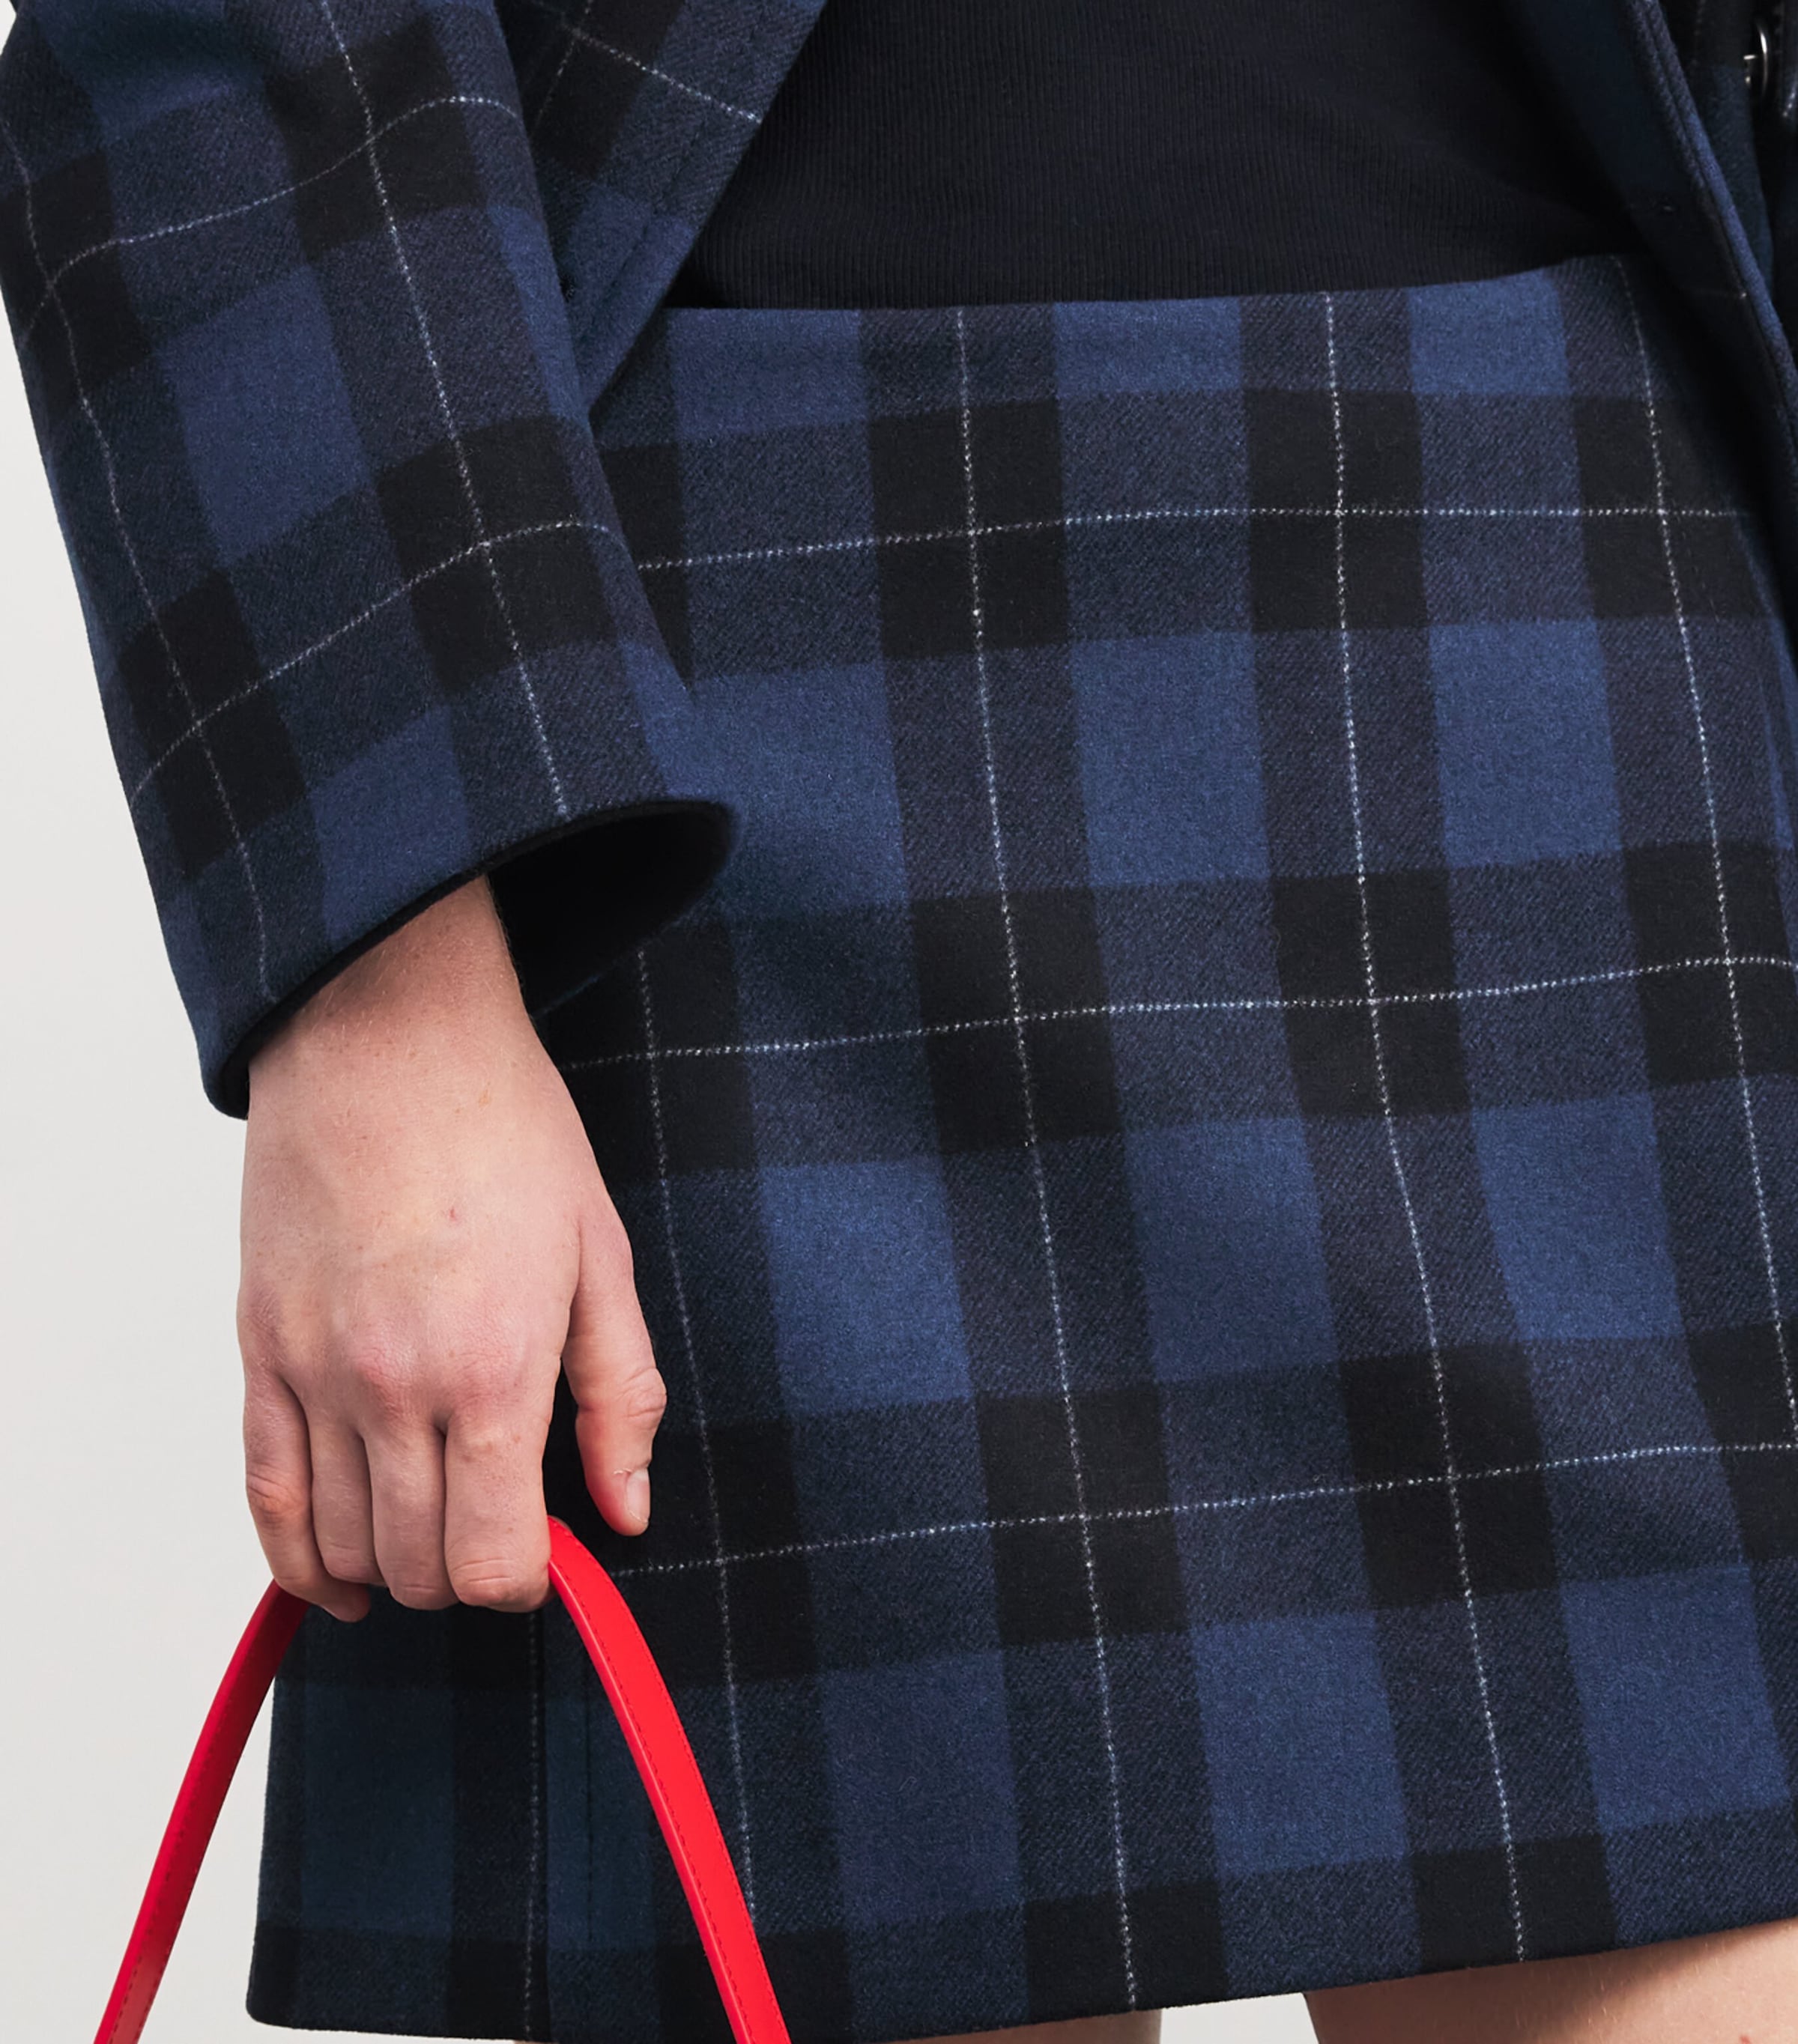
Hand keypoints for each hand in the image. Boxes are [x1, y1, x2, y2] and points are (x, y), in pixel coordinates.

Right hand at [237, 877, 661, 1620]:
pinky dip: (300, 1556)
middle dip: (467, 1576)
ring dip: (393, 1567)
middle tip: (497, 1526)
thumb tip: (627, 1511)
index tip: (547, 1546)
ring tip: (433, 1529)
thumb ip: (619, 1396)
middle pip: (420, 1567)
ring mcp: (314, 1374)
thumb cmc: (506, 1133)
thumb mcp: (602, 1258)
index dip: (528, 1577)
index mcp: (492, 1371)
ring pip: (342, 1545)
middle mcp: (392, 1389)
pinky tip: (337, 1573)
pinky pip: (265, 1495)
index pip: (495, 1561)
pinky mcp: (260, 1350)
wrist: (388, 1039)